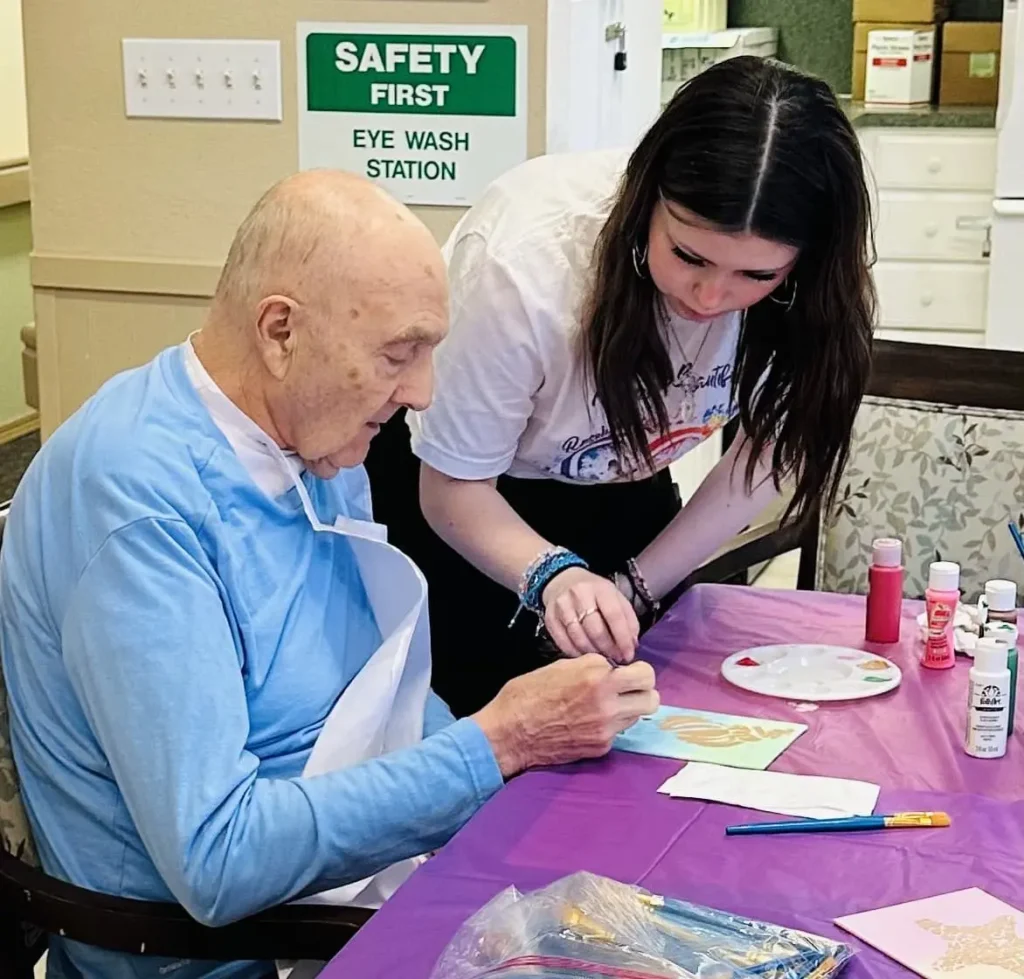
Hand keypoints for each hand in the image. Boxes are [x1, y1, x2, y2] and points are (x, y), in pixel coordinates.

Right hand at [473, 654, 658, 776]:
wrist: (509, 732)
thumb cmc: (527, 694)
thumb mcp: (561, 666)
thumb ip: (592, 666)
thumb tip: (611, 669)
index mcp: (597, 675)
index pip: (642, 671)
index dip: (631, 670)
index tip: (621, 673)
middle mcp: (607, 702)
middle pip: (652, 697)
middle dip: (643, 691)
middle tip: (628, 689)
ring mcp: (605, 728)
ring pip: (639, 716)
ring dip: (629, 708)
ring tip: (606, 704)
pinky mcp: (600, 747)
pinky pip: (619, 732)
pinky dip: (611, 725)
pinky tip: (590, 721)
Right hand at [542, 567, 638, 662]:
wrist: (562, 580)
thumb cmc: (594, 593)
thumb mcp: (615, 597)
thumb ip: (627, 619)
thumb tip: (632, 646)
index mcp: (601, 589)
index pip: (614, 615)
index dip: (623, 638)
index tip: (628, 655)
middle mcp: (579, 595)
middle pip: (595, 629)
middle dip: (608, 649)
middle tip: (615, 659)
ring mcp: (562, 606)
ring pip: (578, 637)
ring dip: (592, 653)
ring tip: (601, 658)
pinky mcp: (550, 618)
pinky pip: (562, 642)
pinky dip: (575, 653)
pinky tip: (583, 656)